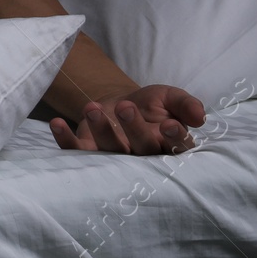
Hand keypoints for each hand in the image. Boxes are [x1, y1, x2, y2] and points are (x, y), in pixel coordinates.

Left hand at [49, 85, 206, 155]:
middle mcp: (143, 158)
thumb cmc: (150, 106)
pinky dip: (64, 140)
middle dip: (134, 130)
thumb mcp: (169, 97)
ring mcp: (115, 160)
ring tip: (92, 108)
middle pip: (143, 151)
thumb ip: (185, 103)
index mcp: (168, 145)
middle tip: (125, 107)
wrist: (119, 105)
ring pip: (111, 152)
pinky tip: (56, 123)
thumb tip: (200, 117)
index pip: (177, 148)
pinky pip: (76, 153)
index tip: (169, 123)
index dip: (174, 138)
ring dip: (101, 131)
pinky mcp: (90, 155)